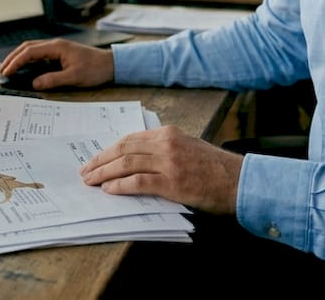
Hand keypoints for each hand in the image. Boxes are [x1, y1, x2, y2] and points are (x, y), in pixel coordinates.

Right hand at [0, 39, 113, 89]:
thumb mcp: (74, 77)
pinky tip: (26, 69)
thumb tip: (35, 84)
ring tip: (10, 69)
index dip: (16, 62)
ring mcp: (57, 49)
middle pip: (28, 47)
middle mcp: (55, 45)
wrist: (111, 64)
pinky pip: (40, 55)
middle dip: (13, 57)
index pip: (30, 52)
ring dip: (20, 57)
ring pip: (33, 50)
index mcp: (57, 47)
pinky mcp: (60, 54)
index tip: (7, 71)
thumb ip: (53, 79)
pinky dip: (29, 60)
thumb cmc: (95, 68)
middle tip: (3, 70)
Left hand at [80, 126, 243, 214]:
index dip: (108, 150)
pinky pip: (139, 182)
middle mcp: (166, 144)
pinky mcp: (173, 183)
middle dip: (100, 161)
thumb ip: (163, 149)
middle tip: (85, 171)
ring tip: (91, 181)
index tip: (95, 158)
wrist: (239, 180)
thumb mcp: (187, 147)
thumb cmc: (214, 168)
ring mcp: (169, 163)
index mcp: (168, 133)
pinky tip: (109, 190)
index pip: (129, 139)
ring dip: (104, 173)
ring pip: (126, 164)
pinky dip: (121, 186)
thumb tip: (134, 159)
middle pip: (123, 149)